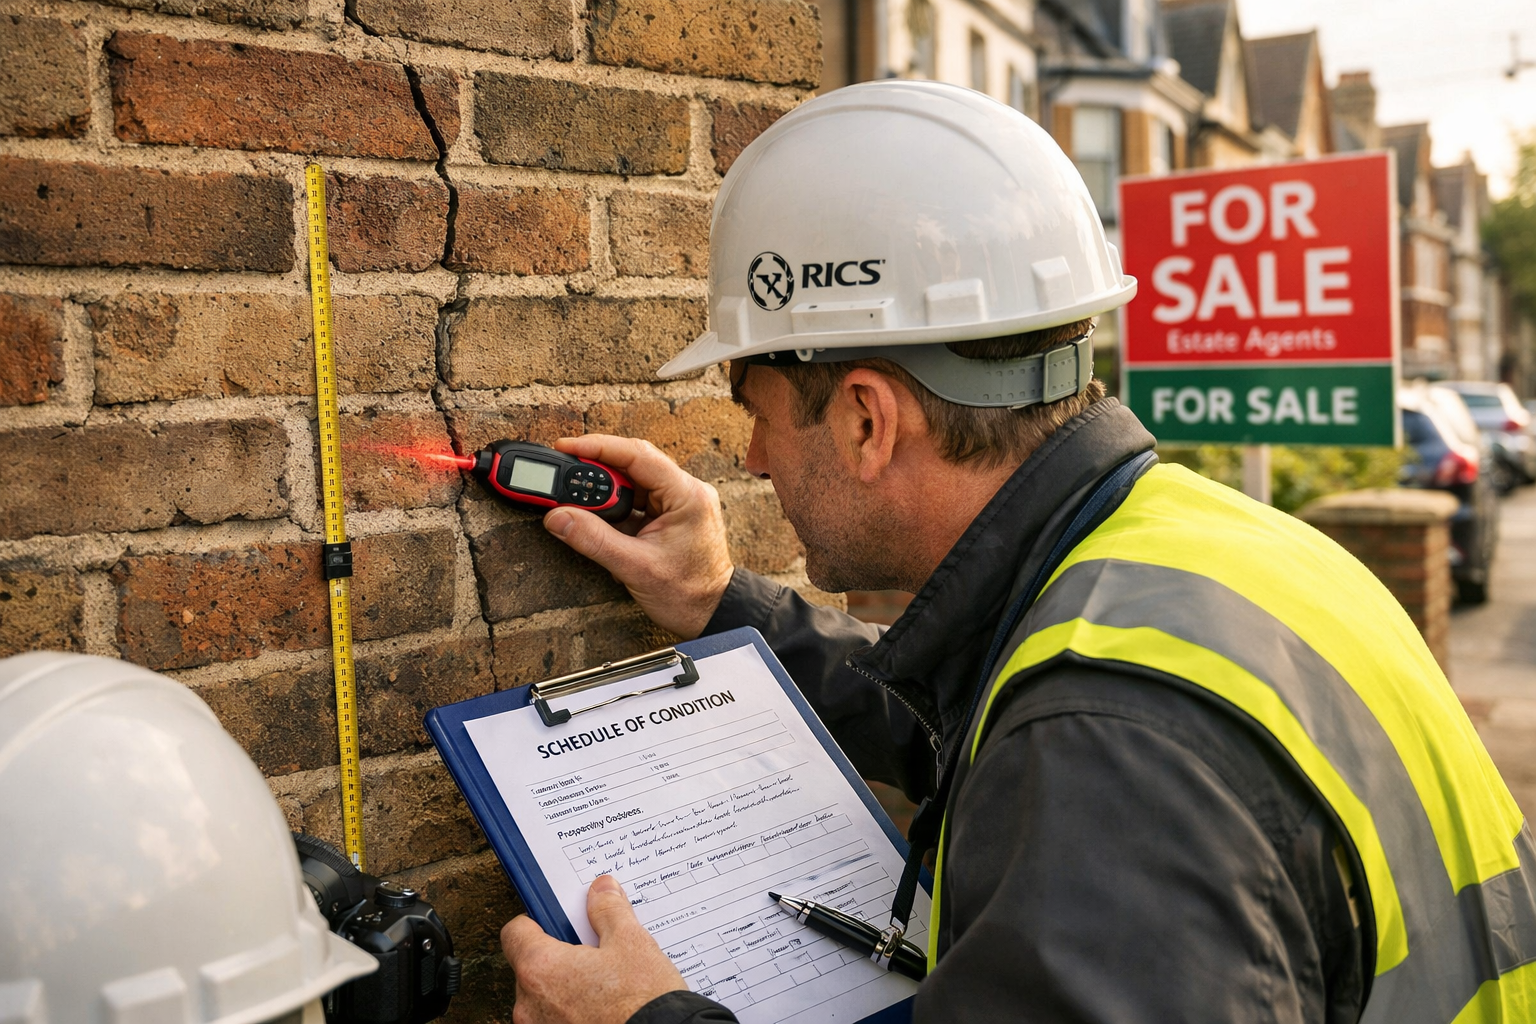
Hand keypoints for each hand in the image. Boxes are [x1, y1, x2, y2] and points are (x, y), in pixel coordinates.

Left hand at [500, 875, 686, 1023]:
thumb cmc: (641, 1000)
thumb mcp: (631, 942)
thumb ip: (608, 911)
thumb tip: (601, 891)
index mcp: (540, 969)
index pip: (515, 933)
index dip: (537, 921)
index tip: (558, 921)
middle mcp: (529, 1004)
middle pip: (532, 966)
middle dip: (558, 957)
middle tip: (592, 953)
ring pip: (545, 996)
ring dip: (565, 987)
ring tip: (603, 984)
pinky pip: (555, 1019)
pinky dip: (572, 1011)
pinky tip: (602, 1008)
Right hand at [544, 435, 733, 638]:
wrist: (711, 615)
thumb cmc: (688, 595)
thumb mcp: (635, 567)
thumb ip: (594, 539)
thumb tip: (558, 517)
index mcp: (687, 495)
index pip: (637, 455)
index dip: (598, 447)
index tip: (567, 446)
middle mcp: (686, 492)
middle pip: (633, 465)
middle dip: (597, 471)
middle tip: (565, 480)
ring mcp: (678, 503)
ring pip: (632, 482)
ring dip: (605, 492)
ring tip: (579, 504)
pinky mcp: (670, 517)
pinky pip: (636, 501)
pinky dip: (614, 508)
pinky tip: (598, 519)